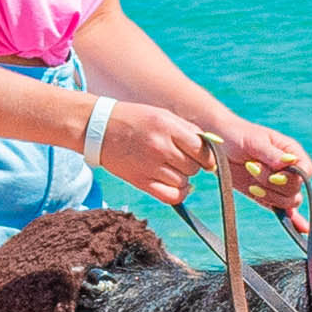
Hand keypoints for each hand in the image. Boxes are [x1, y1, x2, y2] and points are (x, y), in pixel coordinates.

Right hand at [88, 99, 211, 202]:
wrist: (98, 128)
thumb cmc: (135, 119)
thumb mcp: (162, 115)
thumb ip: (187, 130)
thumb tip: (213, 146)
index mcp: (167, 127)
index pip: (202, 149)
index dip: (208, 156)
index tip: (205, 157)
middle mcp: (160, 147)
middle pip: (194, 167)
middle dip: (193, 165)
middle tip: (181, 158)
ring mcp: (149, 165)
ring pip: (184, 182)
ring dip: (183, 177)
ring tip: (171, 166)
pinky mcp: (140, 181)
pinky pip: (171, 196)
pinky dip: (180, 194)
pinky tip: (178, 186)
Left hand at [210, 117, 311, 212]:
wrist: (217, 144)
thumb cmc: (237, 135)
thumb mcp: (254, 141)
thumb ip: (271, 154)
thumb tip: (290, 162)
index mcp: (291, 152)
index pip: (305, 171)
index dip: (292, 178)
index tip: (273, 175)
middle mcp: (288, 170)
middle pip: (295, 189)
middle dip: (273, 185)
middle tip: (252, 169)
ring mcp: (278, 185)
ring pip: (288, 202)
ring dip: (269, 196)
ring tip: (252, 184)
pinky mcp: (267, 196)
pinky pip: (283, 210)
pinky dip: (293, 219)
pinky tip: (300, 230)